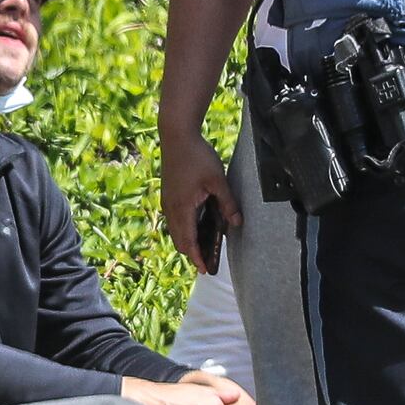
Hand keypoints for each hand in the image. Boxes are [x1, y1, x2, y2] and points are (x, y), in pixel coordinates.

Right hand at [161, 137, 241, 273]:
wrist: (176, 135)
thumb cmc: (197, 155)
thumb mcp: (217, 180)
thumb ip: (228, 203)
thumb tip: (237, 223)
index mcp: (182, 208)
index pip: (188, 241)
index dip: (196, 257)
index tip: (205, 269)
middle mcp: (170, 208)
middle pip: (179, 240)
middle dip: (192, 253)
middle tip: (207, 261)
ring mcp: (167, 201)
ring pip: (175, 230)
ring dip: (188, 240)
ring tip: (204, 247)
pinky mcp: (169, 194)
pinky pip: (175, 219)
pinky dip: (185, 228)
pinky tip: (198, 224)